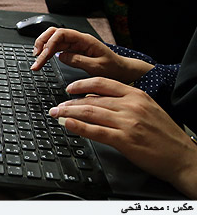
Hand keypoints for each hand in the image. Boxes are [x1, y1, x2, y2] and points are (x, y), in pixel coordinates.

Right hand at [31, 28, 152, 81]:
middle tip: (35, 57)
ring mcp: (74, 44)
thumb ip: (78, 61)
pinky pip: (56, 48)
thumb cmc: (112, 67)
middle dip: (42, 43)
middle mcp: (77, 40)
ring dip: (42, 48)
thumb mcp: (97, 67)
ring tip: (36, 59)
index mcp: (85, 40)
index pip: (62, 34)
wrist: (121, 70)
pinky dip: (47, 53)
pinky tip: (43, 59)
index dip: (50, 42)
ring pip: (52, 40)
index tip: (44, 54)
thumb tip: (60, 56)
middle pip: (53, 33)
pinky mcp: (72, 51)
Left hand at [49, 78, 196, 198]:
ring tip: (57, 114)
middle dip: (70, 102)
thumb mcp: (147, 109)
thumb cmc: (165, 134)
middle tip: (57, 106)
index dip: (81, 84)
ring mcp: (127, 123)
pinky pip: (96, 131)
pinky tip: (68, 124)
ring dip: (69, 113)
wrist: (183, 157)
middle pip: (92, 99)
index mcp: (136, 95)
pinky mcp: (125, 140)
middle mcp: (131, 106)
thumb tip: (96, 100)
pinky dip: (79, 126)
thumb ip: (124, 102)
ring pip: (90, 112)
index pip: (102, 83)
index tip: (69, 88)